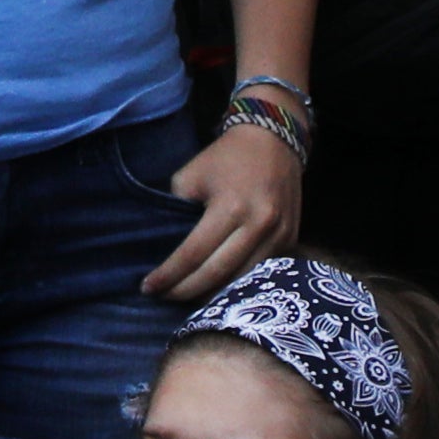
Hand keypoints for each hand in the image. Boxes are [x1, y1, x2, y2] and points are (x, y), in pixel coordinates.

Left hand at [142, 121, 299, 306]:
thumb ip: (178, 210)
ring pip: (242, 280)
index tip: (148, 287)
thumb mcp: (192, 176)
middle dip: (186, 291)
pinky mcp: (290, 240)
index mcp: (230, 207)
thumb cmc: (226, 157)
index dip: (169, 275)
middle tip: (164, 297)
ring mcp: (279, 235)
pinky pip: (261, 272)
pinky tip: (218, 287)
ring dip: (213, 294)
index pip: (193, 253)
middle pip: (217, 274)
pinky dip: (238, 283)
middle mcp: (259, 225)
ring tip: (188, 297)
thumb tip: (165, 247)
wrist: (274, 141)